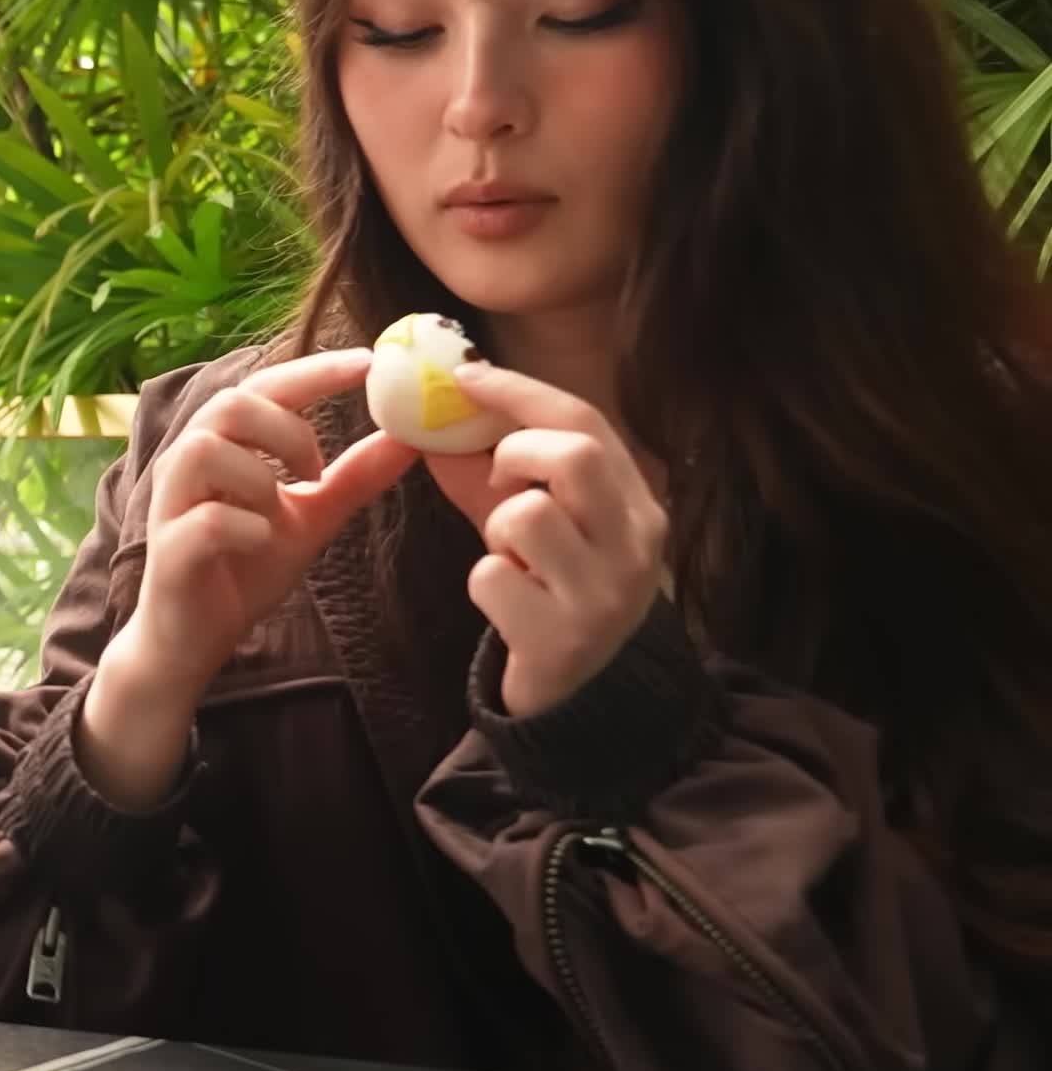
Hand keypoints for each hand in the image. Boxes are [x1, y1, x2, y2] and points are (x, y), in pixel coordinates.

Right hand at [117, 346, 418, 698]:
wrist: (196, 638)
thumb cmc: (247, 565)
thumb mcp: (311, 517)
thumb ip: (353, 477)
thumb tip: (408, 439)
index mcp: (225, 442)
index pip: (266, 385)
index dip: (315, 370)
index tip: (369, 363)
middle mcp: (189, 462)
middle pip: (228, 404)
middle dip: (286, 429)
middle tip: (318, 469)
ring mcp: (172, 505)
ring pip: (205, 451)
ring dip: (260, 475)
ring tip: (282, 508)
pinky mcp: (169, 553)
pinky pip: (204, 521)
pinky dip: (244, 525)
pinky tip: (263, 540)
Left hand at [420, 363, 667, 718]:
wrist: (580, 697)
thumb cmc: (551, 590)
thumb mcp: (535, 525)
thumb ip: (494, 471)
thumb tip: (432, 415)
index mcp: (639, 506)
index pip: (587, 422)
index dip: (521, 391)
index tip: (466, 374)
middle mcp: (636, 547)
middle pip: (574, 456)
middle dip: (516, 455)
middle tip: (498, 482)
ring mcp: (605, 595)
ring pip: (528, 515)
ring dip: (498, 529)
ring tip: (513, 560)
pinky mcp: (564, 639)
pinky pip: (494, 577)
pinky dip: (484, 584)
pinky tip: (508, 605)